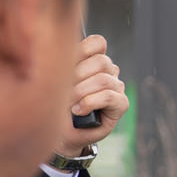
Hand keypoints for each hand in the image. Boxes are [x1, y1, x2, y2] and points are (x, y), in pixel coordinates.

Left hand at [53, 33, 128, 156]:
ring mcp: (117, 87)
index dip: (81, 51)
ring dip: (81, 92)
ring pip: (103, 80)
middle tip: (62, 91)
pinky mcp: (121, 104)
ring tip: (69, 104)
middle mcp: (108, 72)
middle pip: (101, 61)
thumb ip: (64, 62)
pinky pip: (109, 96)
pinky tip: (79, 111)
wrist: (61, 133)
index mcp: (93, 60)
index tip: (64, 66)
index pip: (98, 43)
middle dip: (77, 76)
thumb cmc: (56, 105)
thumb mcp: (55, 79)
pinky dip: (90, 103)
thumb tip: (61, 48)